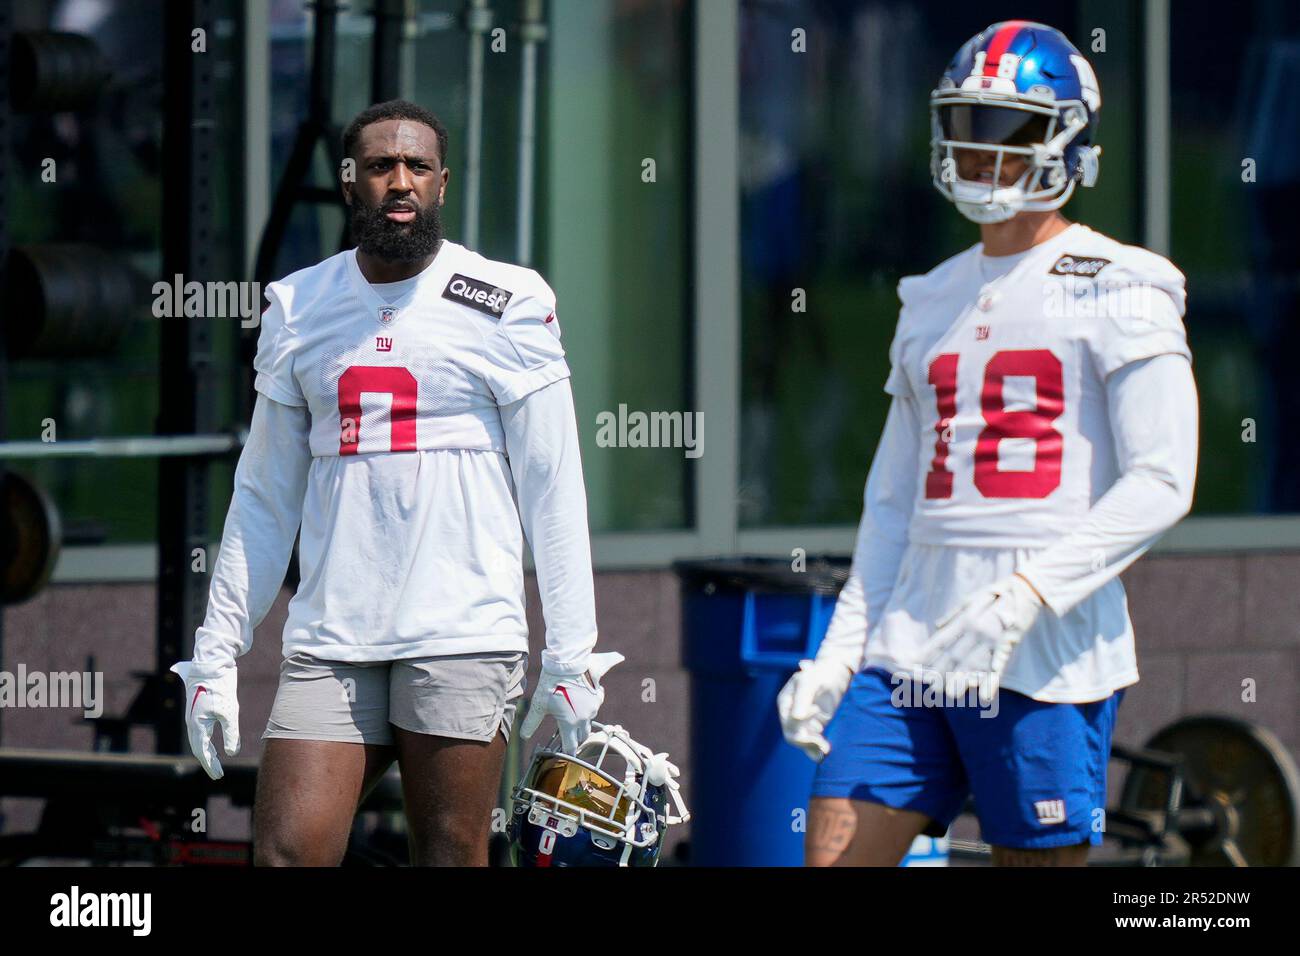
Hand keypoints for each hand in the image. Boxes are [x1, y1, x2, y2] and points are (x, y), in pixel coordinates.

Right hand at [170, 660, 239, 779]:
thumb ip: (231, 734)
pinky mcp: (198, 709)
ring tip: (216, 763)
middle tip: (218, 774)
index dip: (210, 765)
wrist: (212, 665)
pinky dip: (205, 741)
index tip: (218, 776)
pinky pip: (200, 731)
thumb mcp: (230, 712)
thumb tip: (232, 753)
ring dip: (206, 752)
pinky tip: (213, 745)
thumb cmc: (221, 688)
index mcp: (197, 725)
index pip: (202, 751)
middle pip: (198, 747)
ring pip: (198, 739)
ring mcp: (193, 715)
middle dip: (208, 761)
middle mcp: (192, 722)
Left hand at [519, 651, 623, 752]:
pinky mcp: (598, 695)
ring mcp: (593, 707)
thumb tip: (523, 736)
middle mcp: (584, 718)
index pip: (571, 746)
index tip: (566, 755)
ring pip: (589, 721)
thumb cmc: (551, 684)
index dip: (568, 752)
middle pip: (583, 735)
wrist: (569, 663)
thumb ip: (532, 722)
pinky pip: (595, 706)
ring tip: (573, 716)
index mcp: (569, 723)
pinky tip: (583, 700)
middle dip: (577, 738)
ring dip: (582, 722)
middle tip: (570, 737)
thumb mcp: (539, 704)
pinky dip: (590, 706)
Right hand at [777, 657, 855, 761]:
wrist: (836, 672)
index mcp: (785, 701)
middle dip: (806, 741)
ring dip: (812, 747)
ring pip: (800, 741)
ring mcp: (802, 721)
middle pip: (791, 734)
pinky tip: (823, 755)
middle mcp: (791, 713)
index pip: (787, 719)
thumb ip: (803, 698)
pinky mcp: (813, 726)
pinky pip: (810, 742)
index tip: (816, 709)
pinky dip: (815, 749)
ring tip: (826, 751)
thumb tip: (796, 717)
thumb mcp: (811, 681)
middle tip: (823, 745)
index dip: (798, 721)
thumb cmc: (821, 672)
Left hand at [920, 574, 1042, 700]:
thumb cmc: (996, 594)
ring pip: (972, 663)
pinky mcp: (1008, 645)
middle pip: (954, 655)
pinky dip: (990, 681)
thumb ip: (953, 615)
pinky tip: (984, 696)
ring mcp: (991, 639)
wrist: (1026, 589)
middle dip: (941, 673)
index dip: (928, 653)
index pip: (942, 640)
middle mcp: (975, 630)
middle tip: (931, 688)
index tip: (915, 664)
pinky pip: (997, 666)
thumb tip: (937, 626)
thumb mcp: (971, 600)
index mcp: (964, 620)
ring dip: (960, 680)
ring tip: (950, 694)